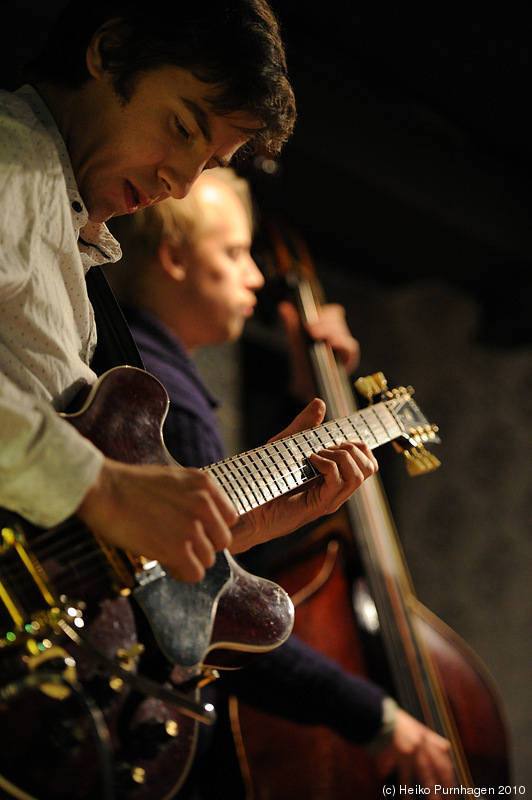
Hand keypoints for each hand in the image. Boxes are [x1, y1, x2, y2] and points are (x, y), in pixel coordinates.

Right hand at [77, 458, 236, 581]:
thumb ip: (194, 497)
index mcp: (204, 484)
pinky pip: (195, 574)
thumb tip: (203, 522)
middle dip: (201, 545)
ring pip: (207, 560)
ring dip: (188, 560)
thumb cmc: (129, 485)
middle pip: (221, 542)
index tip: (193, 530)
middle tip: (178, 543)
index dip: (211, 528)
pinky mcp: (178, 550)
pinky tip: (164, 561)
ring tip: (165, 549)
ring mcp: (192, 528)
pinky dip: (181, 573)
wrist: (103, 490)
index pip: (229, 518)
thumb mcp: (172, 479)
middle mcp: (204, 505)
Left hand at [230, 398, 377, 551]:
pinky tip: (311, 460)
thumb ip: (304, 425)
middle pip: (370, 467)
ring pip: (358, 475)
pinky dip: (328, 465)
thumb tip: (320, 403)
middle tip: (325, 448)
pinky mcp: (318, 506)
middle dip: (352, 448)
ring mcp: (330, 499)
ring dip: (341, 456)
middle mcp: (337, 490)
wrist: (248, 506)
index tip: (334, 440)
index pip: (369, 461)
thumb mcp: (286, 444)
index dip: (358, 445)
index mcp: (336, 477)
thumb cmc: (266, 478)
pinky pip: (337, 482)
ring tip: (317, 454)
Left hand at [278, 300, 359, 402]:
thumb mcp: (295, 344)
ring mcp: (344, 348)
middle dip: (324, 322)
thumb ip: (292, 326)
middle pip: (338, 320)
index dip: (325, 312)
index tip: (312, 316)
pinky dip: (341, 343)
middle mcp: (338, 336)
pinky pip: (349, 348)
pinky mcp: (348, 360)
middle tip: (310, 329)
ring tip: (316, 335)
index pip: (333, 313)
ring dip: (330, 331)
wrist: (306, 389)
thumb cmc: (304, 366)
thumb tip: (283, 306)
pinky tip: (332, 343)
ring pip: (343, 332)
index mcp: (328, 328)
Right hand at [375, 709, 454, 796]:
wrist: (376, 714)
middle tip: (450, 798)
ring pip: (426, 775)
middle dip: (447, 784)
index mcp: (425, 734)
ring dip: (432, 791)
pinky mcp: (400, 756)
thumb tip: (446, 747)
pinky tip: (407, 799)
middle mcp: (423, 743)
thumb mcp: (413, 724)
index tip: (452, 781)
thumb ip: (428, 736)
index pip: (444, 752)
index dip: (449, 767)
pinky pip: (405, 777)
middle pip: (440, 767)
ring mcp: (413, 750)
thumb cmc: (392, 719)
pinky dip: (407, 790)